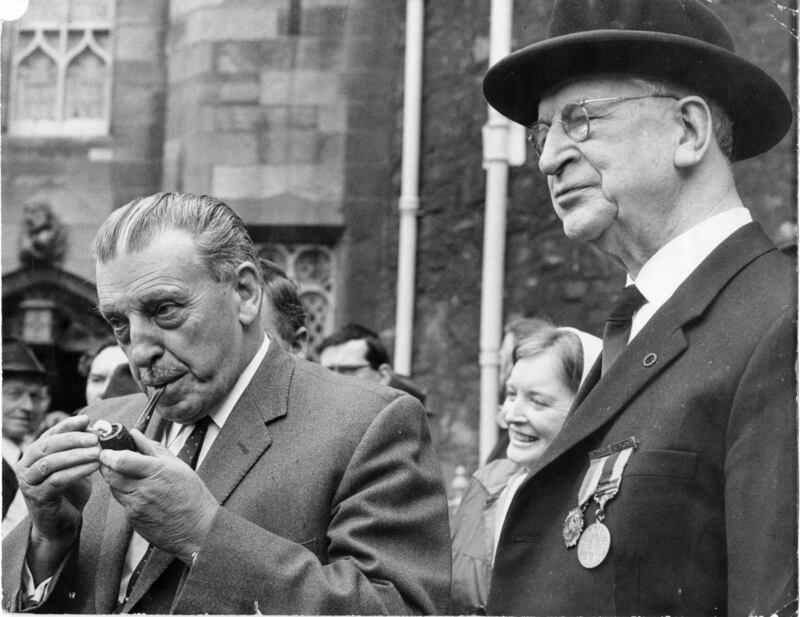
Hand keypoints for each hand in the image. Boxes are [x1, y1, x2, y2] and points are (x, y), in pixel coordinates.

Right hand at [16, 415, 100, 581]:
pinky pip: (57, 480)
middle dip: (73, 439)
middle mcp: (26, 465)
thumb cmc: (70, 491)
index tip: (87, 419)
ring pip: (51, 462)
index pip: (50, 433)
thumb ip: (82, 447)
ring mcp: (29, 482)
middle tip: (96, 438)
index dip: (68, 424)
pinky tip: (94, 467)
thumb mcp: (77, 464)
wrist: (62, 523)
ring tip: (98, 452)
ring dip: (76, 455)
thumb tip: (96, 427)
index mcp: (34, 453)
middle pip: (48, 446)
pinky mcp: (37, 497)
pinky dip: (77, 471)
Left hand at [98, 429, 218, 562]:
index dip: (108, 453)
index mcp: (156, 472)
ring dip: (115, 479)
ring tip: (128, 475)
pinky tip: (139, 493)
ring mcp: (136, 506)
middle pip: (110, 474)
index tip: (106, 449)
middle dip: (106, 464)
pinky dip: (125, 494)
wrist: (197, 529)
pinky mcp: (132, 519)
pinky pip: (122, 502)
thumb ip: (153, 448)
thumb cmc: (191, 495)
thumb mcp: (177, 466)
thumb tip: (135, 434)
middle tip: (109, 458)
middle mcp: (143, 489)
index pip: (121, 461)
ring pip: (114, 487)